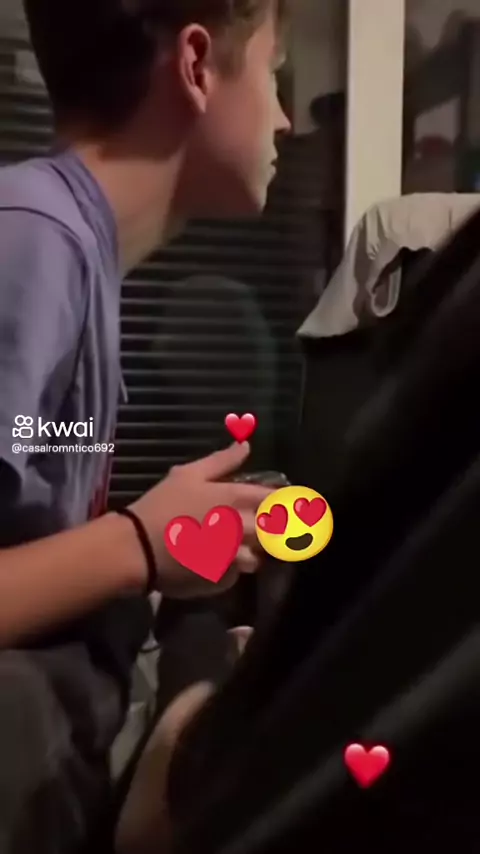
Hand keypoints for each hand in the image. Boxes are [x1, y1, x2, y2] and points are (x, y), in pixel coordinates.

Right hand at [130, 443, 272, 597]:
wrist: (138, 547)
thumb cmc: (162, 505)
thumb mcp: (188, 475)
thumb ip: (221, 461)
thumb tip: (246, 446)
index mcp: (235, 498)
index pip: (274, 499)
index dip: (281, 501)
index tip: (280, 503)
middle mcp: (242, 528)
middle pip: (273, 532)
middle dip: (268, 531)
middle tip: (255, 528)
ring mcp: (234, 556)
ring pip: (257, 558)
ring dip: (249, 553)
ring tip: (230, 548)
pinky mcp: (222, 579)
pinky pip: (235, 576)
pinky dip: (228, 570)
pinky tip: (211, 562)